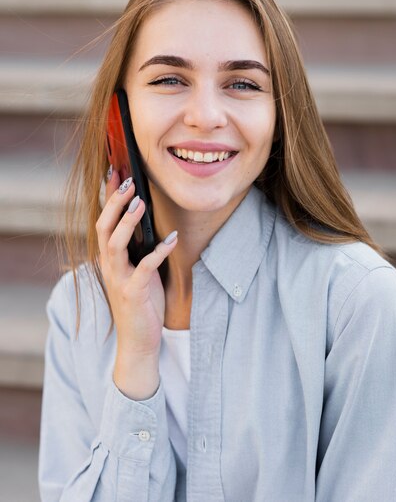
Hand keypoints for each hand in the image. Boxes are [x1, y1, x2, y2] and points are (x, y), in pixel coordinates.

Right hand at [96, 168, 177, 397]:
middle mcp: (109, 266)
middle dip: (115, 202)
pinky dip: (158, 252)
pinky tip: (173, 238)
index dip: (108, 196)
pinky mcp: (134, 293)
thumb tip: (147, 220)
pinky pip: (144, 268)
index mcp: (109, 258)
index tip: (116, 172)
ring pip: (115, 244)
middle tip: (129, 181)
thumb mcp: (137, 270)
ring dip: (127, 222)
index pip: (104, 221)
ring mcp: (119, 279)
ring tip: (140, 202)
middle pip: (104, 226)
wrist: (138, 342)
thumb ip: (137, 248)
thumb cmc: (141, 303)